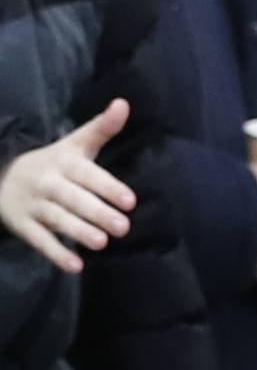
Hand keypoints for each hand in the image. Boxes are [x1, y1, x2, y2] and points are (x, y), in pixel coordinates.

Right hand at [0, 99, 133, 272]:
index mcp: (62, 162)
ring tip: (102, 243)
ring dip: (78, 232)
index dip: (107, 187)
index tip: (130, 201)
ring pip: (57, 220)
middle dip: (97, 213)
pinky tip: (76, 266)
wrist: (1, 176)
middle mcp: (46, 183)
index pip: (87, 174)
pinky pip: (39, 241)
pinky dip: (56, 254)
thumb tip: (124, 103)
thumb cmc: (54, 163)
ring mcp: (33, 205)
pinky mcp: (22, 225)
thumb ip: (101, 128)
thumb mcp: (75, 144)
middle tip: (123, 228)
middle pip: (73, 199)